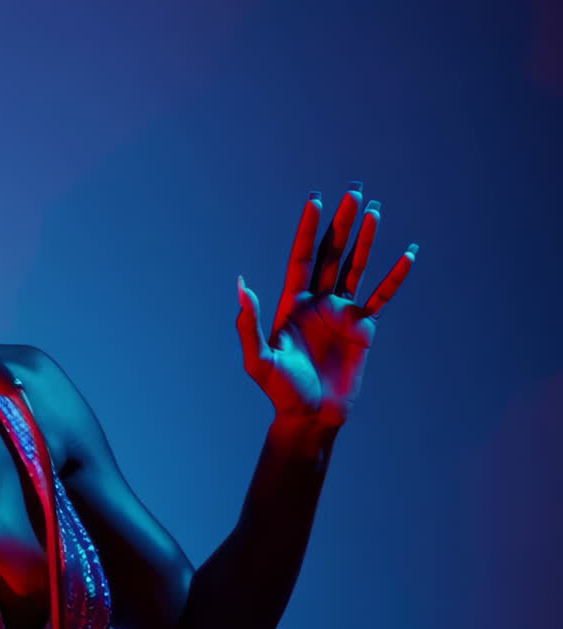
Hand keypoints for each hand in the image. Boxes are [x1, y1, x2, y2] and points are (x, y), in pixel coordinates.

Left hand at [235, 182, 418, 426]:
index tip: (315, 199)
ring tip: (375, 209)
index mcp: (291, 303)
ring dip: (365, 239)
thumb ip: (248, 324)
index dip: (308, 229)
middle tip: (354, 190)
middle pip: (331, 254)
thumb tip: (241, 285)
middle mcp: (316, 301)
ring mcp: (340, 312)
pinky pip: (381, 296)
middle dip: (341, 223)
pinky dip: (395, 276)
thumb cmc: (281, 391)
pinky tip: (408, 253)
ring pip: (355, 267)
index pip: (301, 257)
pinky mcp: (362, 328)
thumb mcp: (258, 360)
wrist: (311, 416)